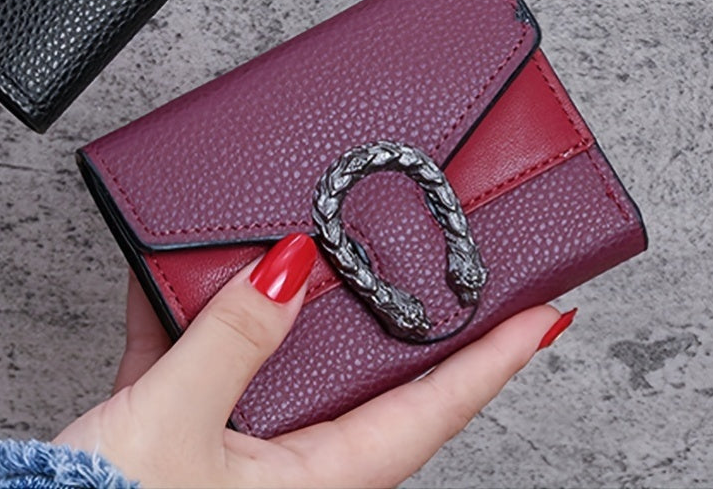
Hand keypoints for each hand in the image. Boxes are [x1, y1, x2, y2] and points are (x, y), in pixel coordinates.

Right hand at [54, 235, 567, 488]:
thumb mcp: (177, 422)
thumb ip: (234, 339)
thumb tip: (291, 266)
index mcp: (313, 477)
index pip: (429, 410)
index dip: (493, 360)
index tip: (546, 313)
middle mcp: (285, 462)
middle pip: (364, 379)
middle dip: (401, 320)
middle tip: (443, 264)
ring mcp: (232, 443)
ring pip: (279, 358)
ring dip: (286, 303)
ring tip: (307, 246)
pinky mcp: (178, 424)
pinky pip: (197, 353)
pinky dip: (186, 310)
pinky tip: (166, 266)